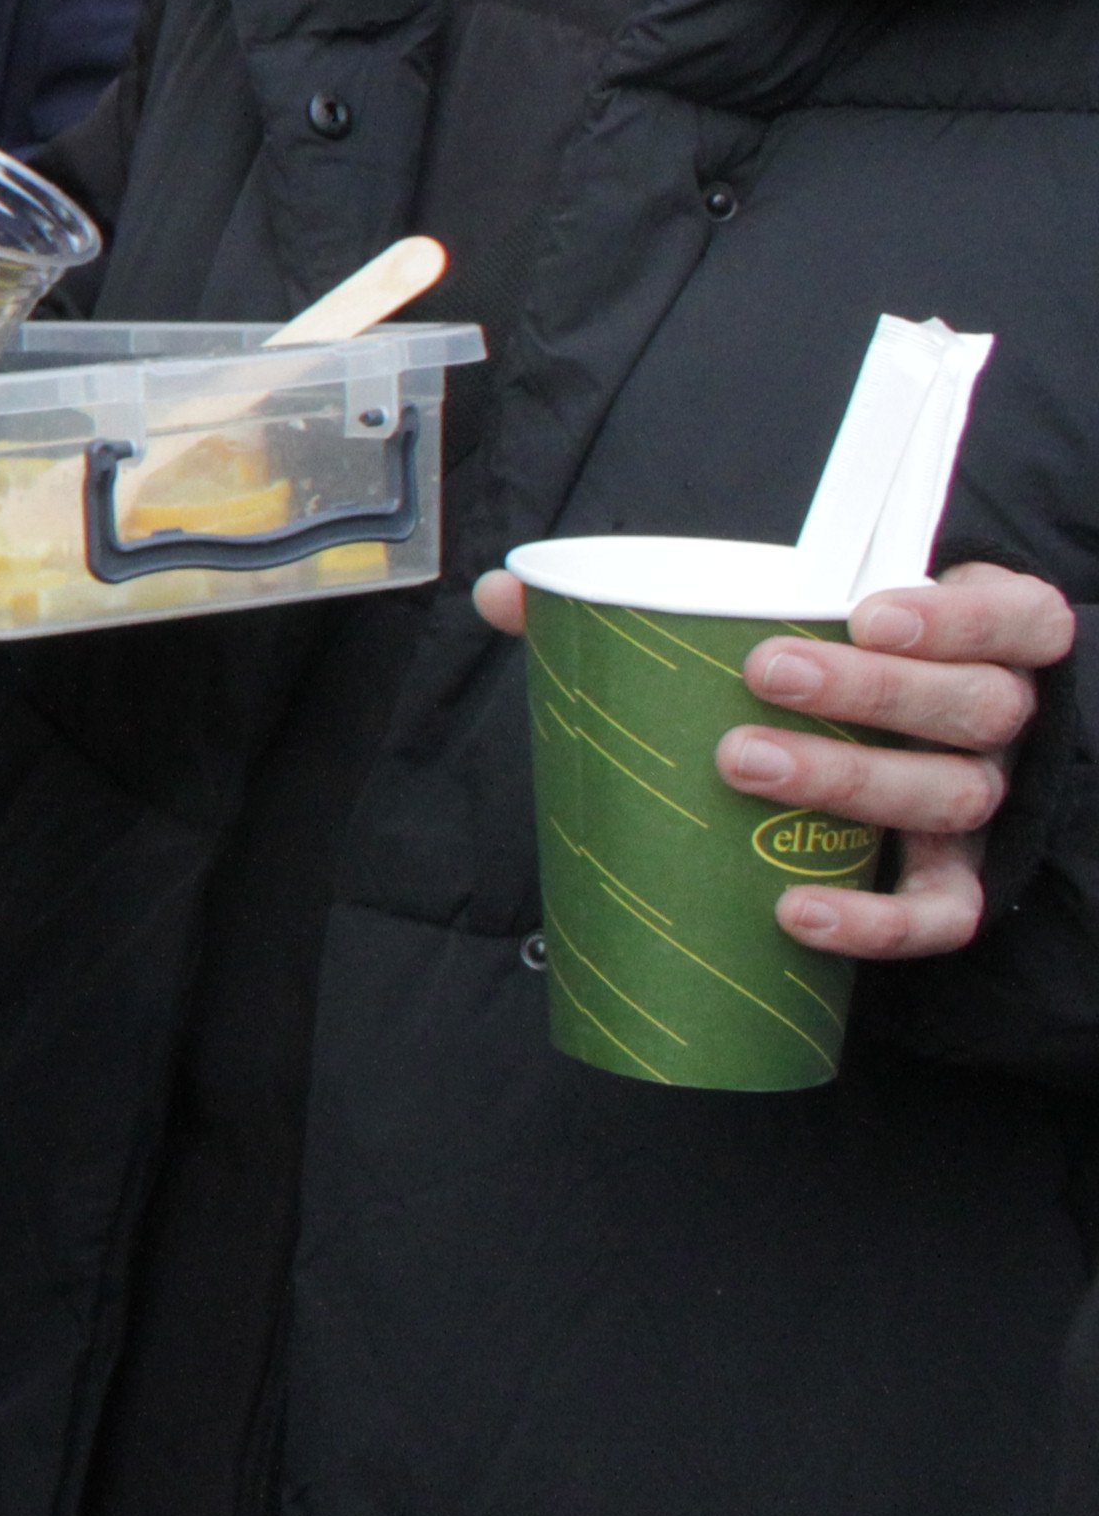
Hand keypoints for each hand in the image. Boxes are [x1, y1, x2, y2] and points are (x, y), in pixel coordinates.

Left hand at [476, 560, 1076, 957]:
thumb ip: (639, 600)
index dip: (958, 614)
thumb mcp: (756, 622)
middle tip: (762, 676)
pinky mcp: (954, 880)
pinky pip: (944, 913)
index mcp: (967, 636)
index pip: (1009, 616)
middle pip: (973, 705)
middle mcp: (990, 719)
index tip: (868, 611)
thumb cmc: (801, 675)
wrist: (838, 770)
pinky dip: (880, 921)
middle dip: (870, 692)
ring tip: (740, 765)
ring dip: (849, 782)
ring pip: (952, 795)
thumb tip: (506, 594)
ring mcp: (978, 801)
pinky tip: (798, 912)